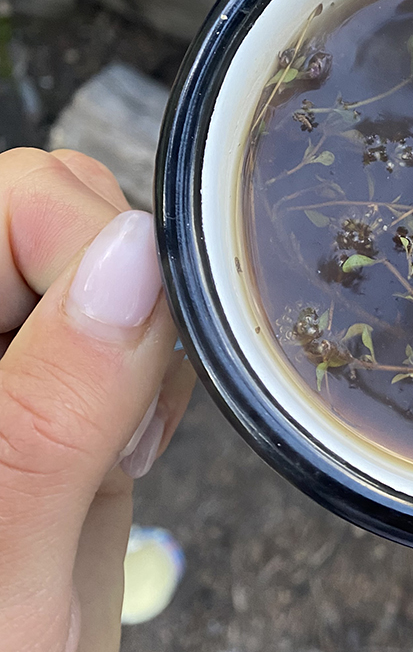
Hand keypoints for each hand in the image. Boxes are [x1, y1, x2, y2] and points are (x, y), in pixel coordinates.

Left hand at [0, 148, 195, 651]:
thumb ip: (50, 412)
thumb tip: (130, 260)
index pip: (11, 202)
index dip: (84, 252)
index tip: (120, 364)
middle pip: (55, 213)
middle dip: (124, 291)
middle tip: (118, 416)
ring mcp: (9, 372)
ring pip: (104, 262)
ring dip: (145, 336)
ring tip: (118, 445)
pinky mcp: (52, 403)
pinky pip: (130, 328)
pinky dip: (158, 372)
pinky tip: (127, 449)